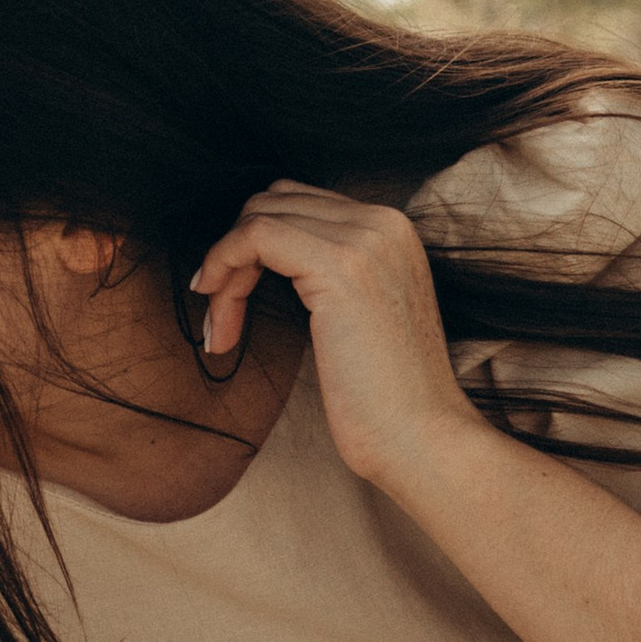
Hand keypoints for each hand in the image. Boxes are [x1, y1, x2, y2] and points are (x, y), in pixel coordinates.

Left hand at [192, 182, 481, 492]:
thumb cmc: (384, 398)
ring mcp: (365, 239)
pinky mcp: (340, 266)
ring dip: (224, 272)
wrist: (422, 438)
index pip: (297, 204)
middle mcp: (384, 221)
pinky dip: (222, 266)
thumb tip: (259, 261)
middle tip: (219, 320)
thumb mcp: (356, 317)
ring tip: (220, 331)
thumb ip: (325, 275)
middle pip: (273, 203)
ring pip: (258, 218)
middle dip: (233, 256)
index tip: (228, 299)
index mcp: (391, 229)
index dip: (251, 247)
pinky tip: (218, 315)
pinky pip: (255, 236)